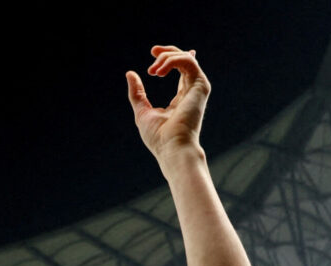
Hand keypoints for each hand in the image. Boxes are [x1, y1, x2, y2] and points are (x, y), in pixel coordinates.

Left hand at [126, 46, 210, 163]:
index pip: (182, 70)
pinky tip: (159, 72)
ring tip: (153, 71)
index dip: (171, 57)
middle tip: (153, 51)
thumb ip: (137, 93)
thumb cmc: (158, 137)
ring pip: (186, 59)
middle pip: (184, 60)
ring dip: (167, 58)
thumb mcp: (142, 111)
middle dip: (168, 52)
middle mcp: (191, 92)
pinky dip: (173, 61)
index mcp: (181, 99)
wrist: (172, 148)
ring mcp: (197, 89)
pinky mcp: (200, 86)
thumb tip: (130, 73)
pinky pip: (189, 62)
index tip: (154, 52)